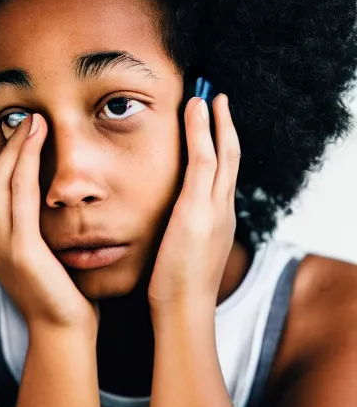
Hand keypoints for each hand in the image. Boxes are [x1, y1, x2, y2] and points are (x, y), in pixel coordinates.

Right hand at [0, 109, 98, 334]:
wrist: (64, 333)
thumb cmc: (63, 294)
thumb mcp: (45, 256)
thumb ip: (37, 229)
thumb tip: (49, 202)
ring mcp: (3, 245)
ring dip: (8, 144)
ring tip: (23, 115)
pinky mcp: (22, 251)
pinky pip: (19, 197)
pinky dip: (23, 162)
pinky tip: (34, 137)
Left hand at [147, 94, 239, 314]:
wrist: (183, 311)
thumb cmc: (179, 286)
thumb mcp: (187, 253)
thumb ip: (187, 232)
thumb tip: (175, 224)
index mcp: (219, 218)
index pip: (223, 175)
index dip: (221, 147)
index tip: (213, 128)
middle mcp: (223, 209)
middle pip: (230, 158)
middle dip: (225, 127)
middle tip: (219, 100)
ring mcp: (214, 208)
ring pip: (221, 153)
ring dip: (215, 121)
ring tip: (208, 96)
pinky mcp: (197, 209)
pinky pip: (203, 160)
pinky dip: (201, 132)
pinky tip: (196, 110)